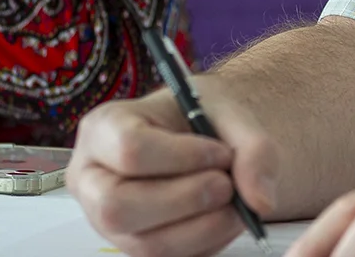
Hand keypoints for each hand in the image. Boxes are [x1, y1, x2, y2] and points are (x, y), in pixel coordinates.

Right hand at [69, 86, 280, 256]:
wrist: (202, 140)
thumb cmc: (201, 119)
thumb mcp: (228, 112)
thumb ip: (252, 148)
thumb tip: (261, 201)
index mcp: (104, 129)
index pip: (130, 148)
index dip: (182, 157)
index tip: (221, 153)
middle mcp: (93, 179)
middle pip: (119, 206)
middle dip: (185, 200)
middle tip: (227, 185)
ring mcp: (107, 222)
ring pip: (144, 244)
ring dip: (202, 228)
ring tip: (234, 203)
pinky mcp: (133, 247)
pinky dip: (205, 243)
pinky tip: (223, 219)